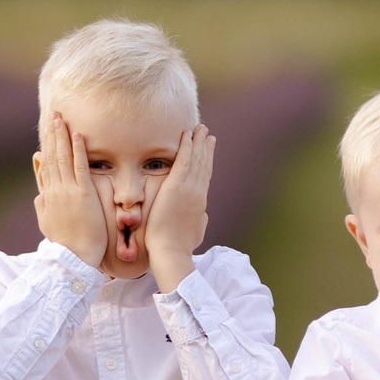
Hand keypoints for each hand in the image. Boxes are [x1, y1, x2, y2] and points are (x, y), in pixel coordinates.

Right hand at [33, 111, 107, 269]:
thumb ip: (42, 206)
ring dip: (62, 136)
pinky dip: (78, 150)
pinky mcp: (83, 194)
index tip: (46, 132)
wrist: (71, 258)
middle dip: (52, 135)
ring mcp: (67, 191)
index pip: (45, 167)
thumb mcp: (47, 224)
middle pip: (52, 157)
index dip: (46, 147)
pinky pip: (80, 167)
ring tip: (61, 118)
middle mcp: (54, 191)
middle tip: (53, 115)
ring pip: (63, 158)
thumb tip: (39, 192)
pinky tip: (77, 136)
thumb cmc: (64, 245)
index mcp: (47, 197)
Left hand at [144, 124, 213, 290]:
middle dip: (205, 147)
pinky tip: (187, 134)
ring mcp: (189, 188)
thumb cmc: (178, 247)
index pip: (205, 177)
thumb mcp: (194, 233)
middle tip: (207, 133)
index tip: (209, 149)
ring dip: (198, 142)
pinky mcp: (177, 186)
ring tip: (200, 128)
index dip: (207, 161)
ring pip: (196, 159)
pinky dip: (187, 146)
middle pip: (204, 164)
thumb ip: (199, 221)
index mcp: (200, 203)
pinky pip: (184, 160)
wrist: (171, 251)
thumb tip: (202, 216)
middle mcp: (198, 193)